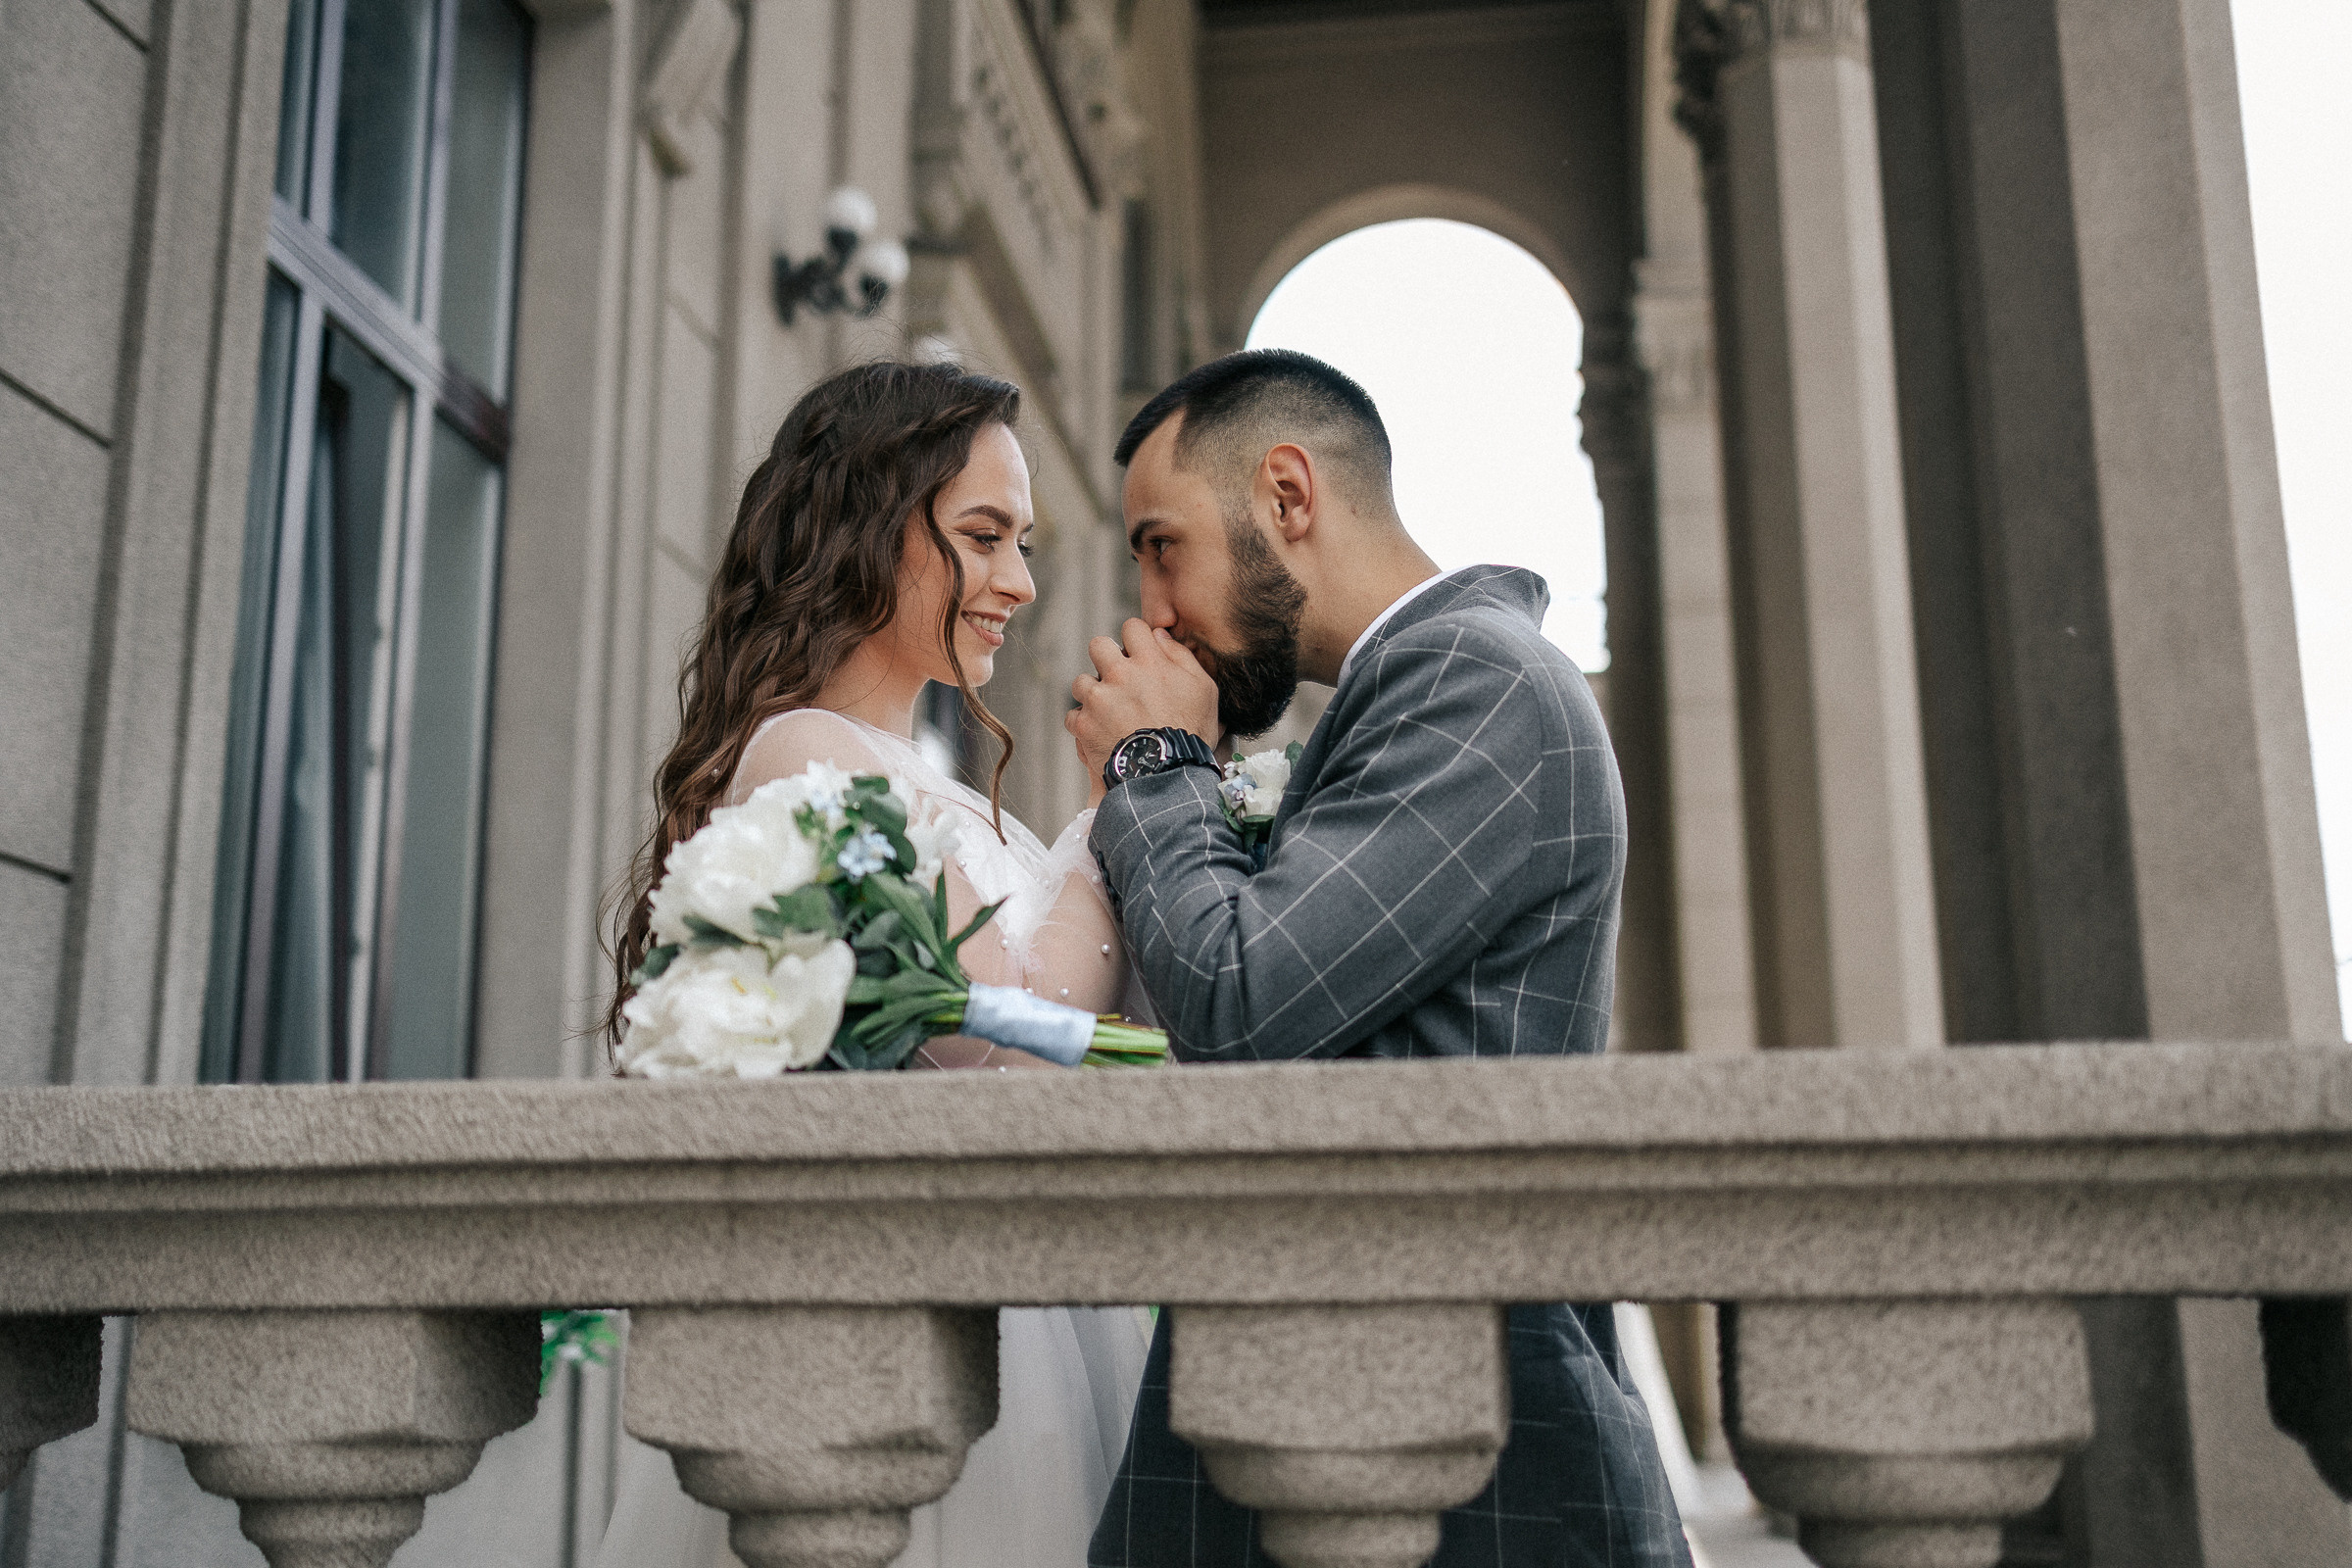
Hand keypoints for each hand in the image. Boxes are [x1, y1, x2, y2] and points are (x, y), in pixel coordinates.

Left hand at [1066, 619, 1220, 781]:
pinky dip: (1084, 724)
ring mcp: (1099, 698)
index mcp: (1150, 661)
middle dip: (1105, 658)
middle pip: (1098, 645)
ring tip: (1108, 712)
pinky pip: (1073, 716)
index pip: (1132, 627)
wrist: (1167, 774)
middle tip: (1117, 678)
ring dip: (1092, 694)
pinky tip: (1100, 732)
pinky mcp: (1084, 724)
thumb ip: (1182, 657)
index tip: (1138, 655)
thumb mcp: (1204, 690)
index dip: (1135, 639)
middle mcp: (1120, 674)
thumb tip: (1160, 637)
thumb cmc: (1190, 734)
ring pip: (1081, 681)